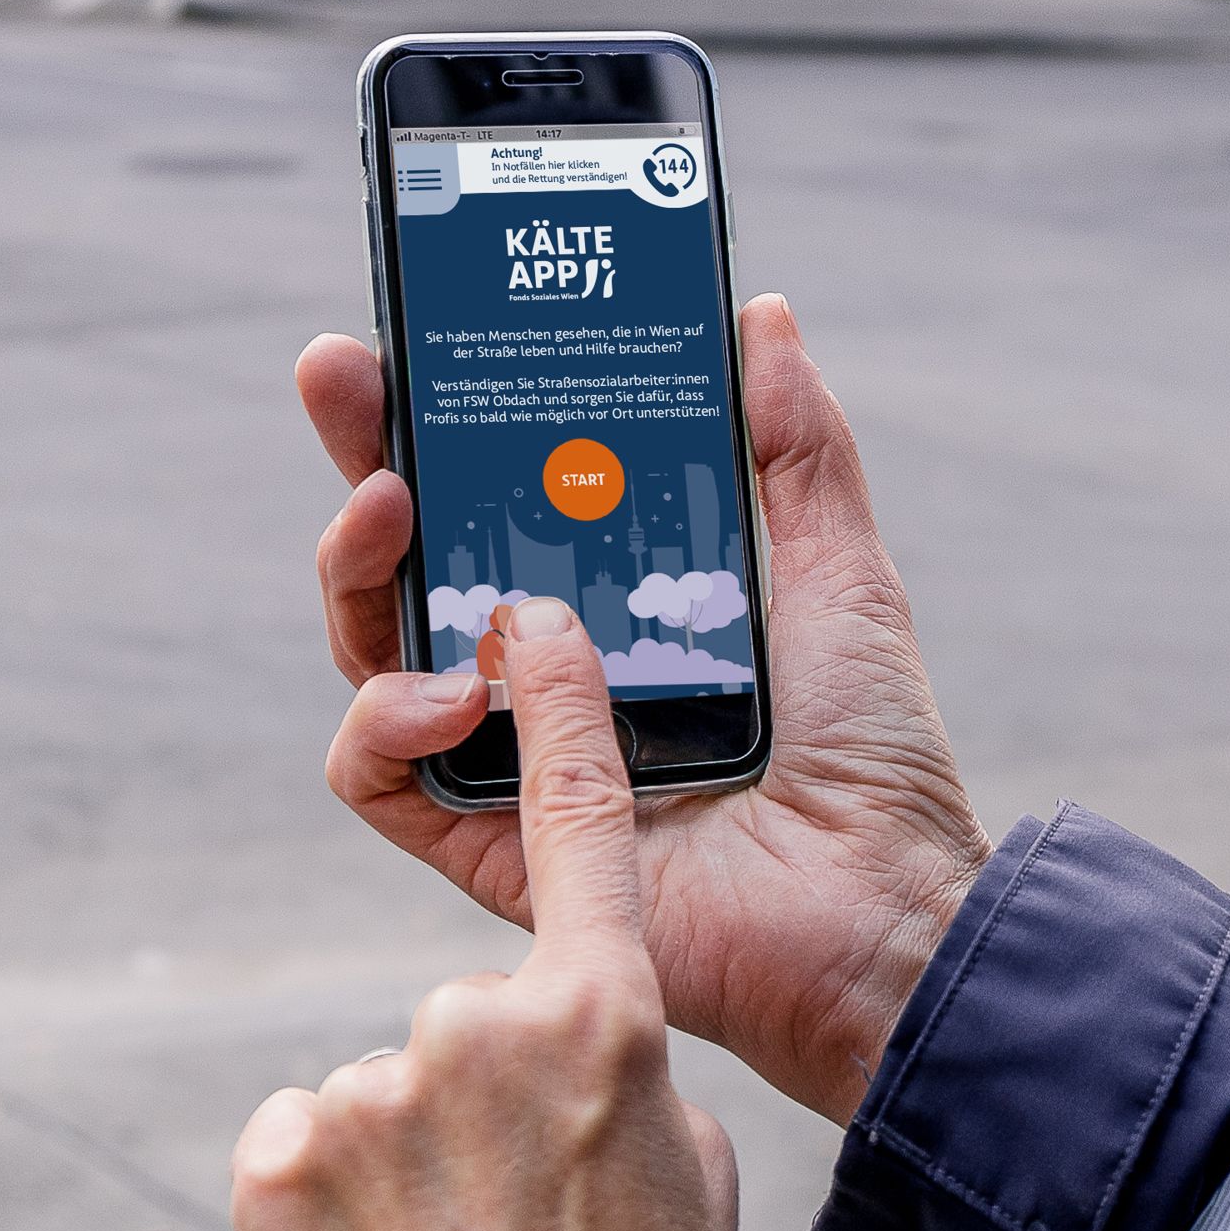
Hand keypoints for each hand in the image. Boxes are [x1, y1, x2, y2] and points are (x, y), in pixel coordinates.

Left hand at [232, 601, 741, 1230]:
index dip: (557, 709)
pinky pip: (309, 1141)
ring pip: (385, 1088)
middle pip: (469, 1014)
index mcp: (607, 1015)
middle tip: (522, 1201)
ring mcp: (367, 1090)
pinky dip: (337, 1200)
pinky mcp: (277, 1163)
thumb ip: (627, 1069)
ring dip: (414, 1159)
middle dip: (487, 1089)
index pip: (577, 818)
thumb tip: (578, 1045)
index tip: (521, 626)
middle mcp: (476, 1026)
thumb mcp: (688, 1171)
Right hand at [299, 297, 988, 1124]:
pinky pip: (378, 780)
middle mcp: (547, 675)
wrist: (885, 915)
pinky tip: (447, 685)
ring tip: (388, 511)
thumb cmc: (874, 760)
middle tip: (344, 377)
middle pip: (414, 555)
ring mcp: (508, 759)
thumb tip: (757, 315)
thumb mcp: (840, 578)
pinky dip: (385, 722)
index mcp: (617, 603)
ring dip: (357, 573)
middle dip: (362, 456)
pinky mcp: (490, 847)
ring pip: (370, 652)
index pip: (500, 493)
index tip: (412, 332)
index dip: (442, 414)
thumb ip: (796, 451)